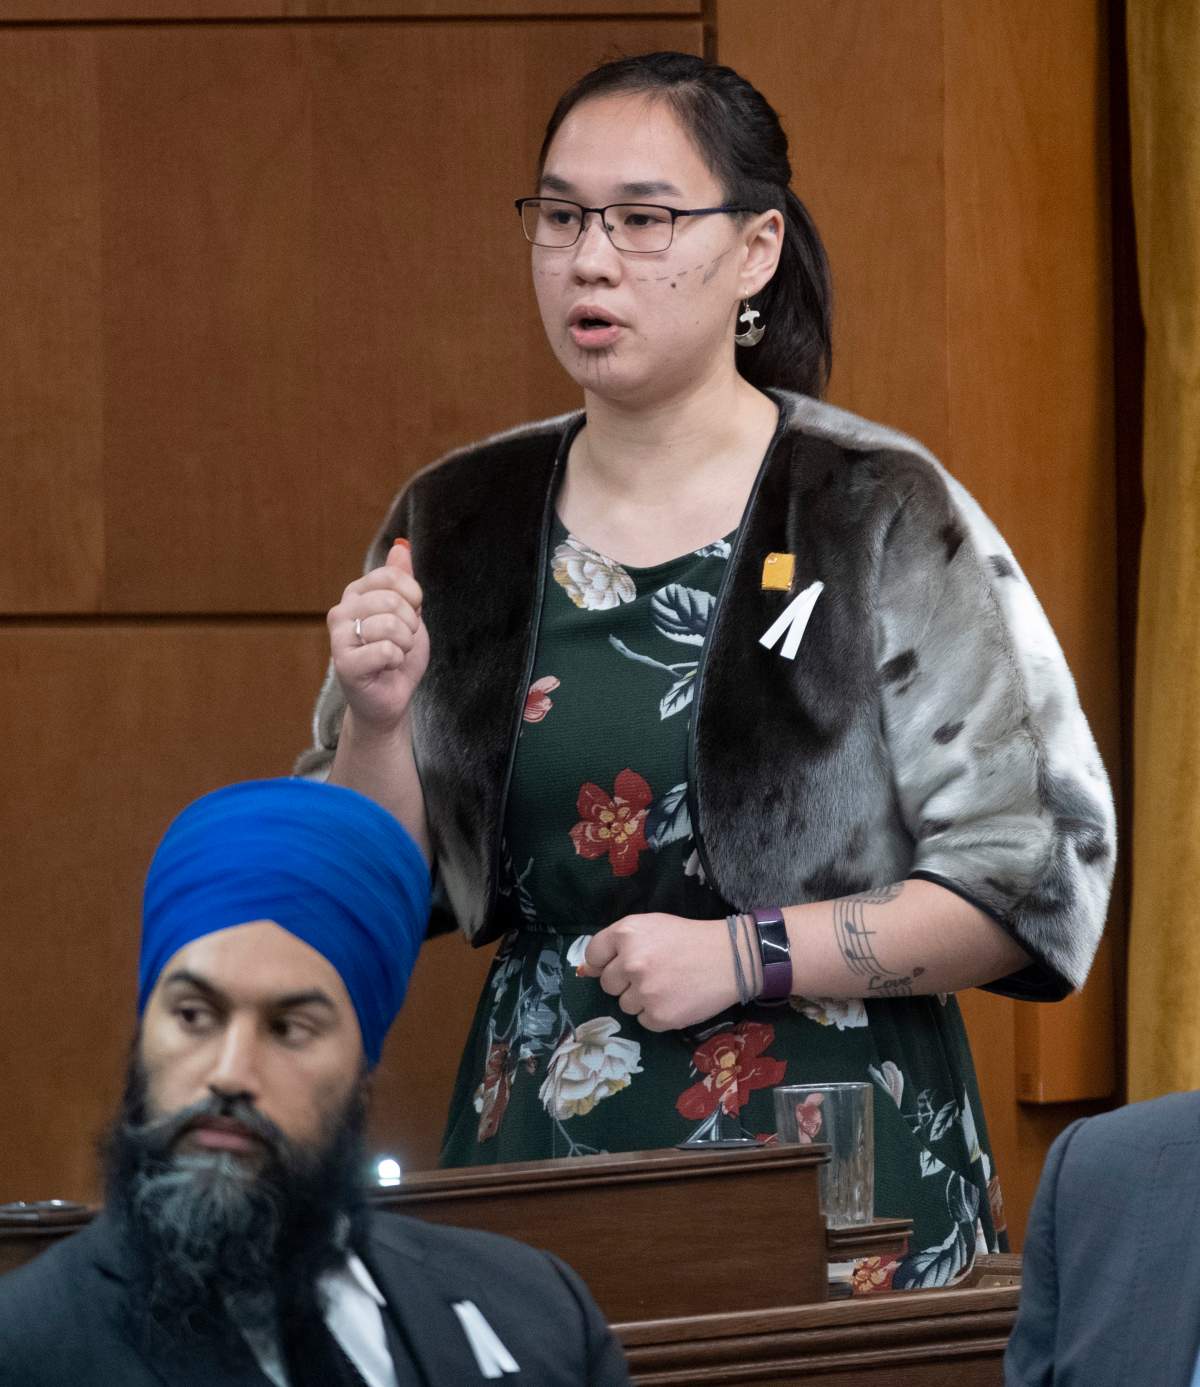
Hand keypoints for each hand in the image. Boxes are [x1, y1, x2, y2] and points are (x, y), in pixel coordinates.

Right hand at [328, 539, 429, 733]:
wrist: (391, 697)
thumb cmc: (398, 655)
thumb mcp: (408, 612)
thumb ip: (402, 581)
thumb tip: (401, 547)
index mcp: (356, 594)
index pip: (391, 576)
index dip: (413, 596)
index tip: (412, 614)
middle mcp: (342, 611)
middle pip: (391, 600)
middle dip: (410, 624)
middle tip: (403, 640)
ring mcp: (339, 637)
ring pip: (390, 625)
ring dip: (405, 644)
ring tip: (395, 655)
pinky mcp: (344, 663)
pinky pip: (385, 650)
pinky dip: (397, 660)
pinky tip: (387, 667)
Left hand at [578, 913, 738, 1031]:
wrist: (730, 959)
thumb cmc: (689, 939)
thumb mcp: (652, 926)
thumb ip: (620, 943)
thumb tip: (589, 970)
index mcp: (626, 933)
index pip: (593, 956)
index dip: (604, 963)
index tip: (618, 966)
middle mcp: (630, 961)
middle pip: (608, 984)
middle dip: (625, 982)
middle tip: (653, 974)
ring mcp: (644, 991)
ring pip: (625, 1005)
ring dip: (641, 1000)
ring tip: (668, 986)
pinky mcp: (658, 1016)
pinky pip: (643, 1021)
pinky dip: (657, 1015)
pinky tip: (676, 999)